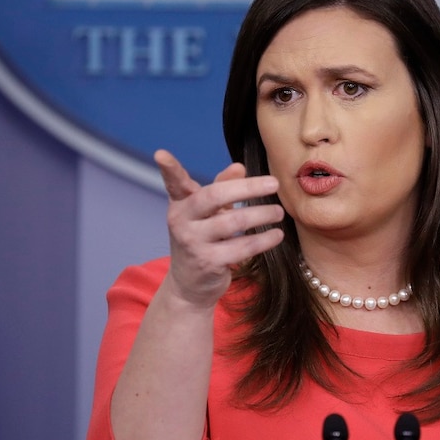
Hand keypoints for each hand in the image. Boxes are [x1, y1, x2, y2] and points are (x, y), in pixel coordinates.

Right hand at [154, 150, 284, 309]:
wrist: (190, 285)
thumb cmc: (202, 240)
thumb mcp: (208, 213)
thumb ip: (222, 187)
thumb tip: (238, 167)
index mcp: (181, 204)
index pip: (174, 183)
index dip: (168, 169)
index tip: (161, 154)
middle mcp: (181, 221)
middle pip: (214, 197)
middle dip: (247, 188)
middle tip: (274, 184)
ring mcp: (193, 242)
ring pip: (234, 222)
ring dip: (262, 215)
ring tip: (278, 212)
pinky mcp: (208, 262)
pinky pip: (242, 247)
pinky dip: (264, 240)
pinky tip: (277, 235)